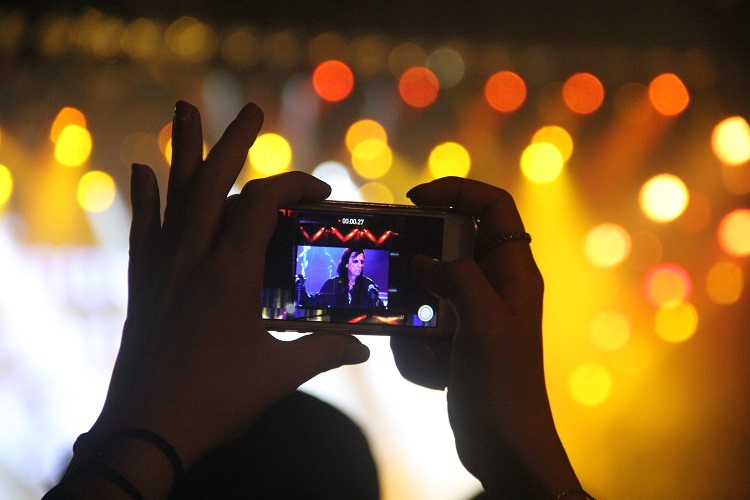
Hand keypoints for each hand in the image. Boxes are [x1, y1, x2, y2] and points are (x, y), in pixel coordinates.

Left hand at [93, 102, 368, 468]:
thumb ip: (322, 352)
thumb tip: (363, 349)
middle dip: (235, 141)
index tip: (320, 192)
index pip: (262, 204)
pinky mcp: (144, 284)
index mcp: (230, 275)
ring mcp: (163, 269)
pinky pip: (143, 228)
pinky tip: (140, 169)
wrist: (146, 432)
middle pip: (212, 182)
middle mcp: (192, 260)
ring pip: (173, 195)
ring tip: (185, 108)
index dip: (295, 185)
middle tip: (251, 109)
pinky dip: (145, 196)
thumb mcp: (277, 376)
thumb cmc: (214, 403)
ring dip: (184, 150)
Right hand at [391, 177, 579, 497]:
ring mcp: (474, 315)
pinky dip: (419, 350)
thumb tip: (423, 259)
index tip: (415, 201)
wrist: (504, 447)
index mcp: (514, 272)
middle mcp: (496, 286)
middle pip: (452, 246)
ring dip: (416, 319)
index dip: (458, 191)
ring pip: (428, 292)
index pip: (494, 207)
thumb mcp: (484, 324)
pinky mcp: (456, 341)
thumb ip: (458, 279)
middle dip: (421, 265)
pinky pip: (422, 328)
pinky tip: (435, 374)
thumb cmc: (505, 386)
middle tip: (398, 276)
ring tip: (427, 349)